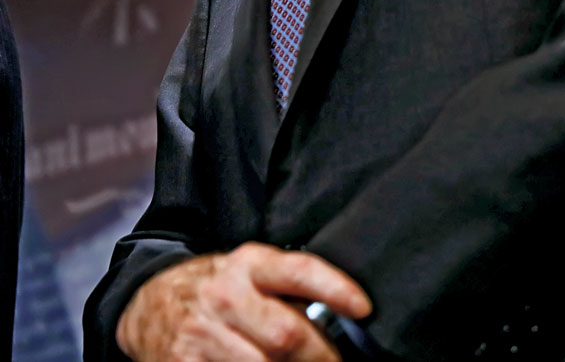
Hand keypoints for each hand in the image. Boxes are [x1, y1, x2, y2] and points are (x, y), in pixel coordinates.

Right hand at [116, 243, 372, 361]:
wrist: (147, 301)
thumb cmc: (218, 288)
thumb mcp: (252, 272)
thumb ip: (290, 291)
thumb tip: (342, 319)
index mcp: (250, 263)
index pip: (300, 271)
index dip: (336, 289)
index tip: (364, 309)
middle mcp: (225, 294)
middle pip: (286, 334)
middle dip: (320, 355)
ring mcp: (201, 331)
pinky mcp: (181, 361)